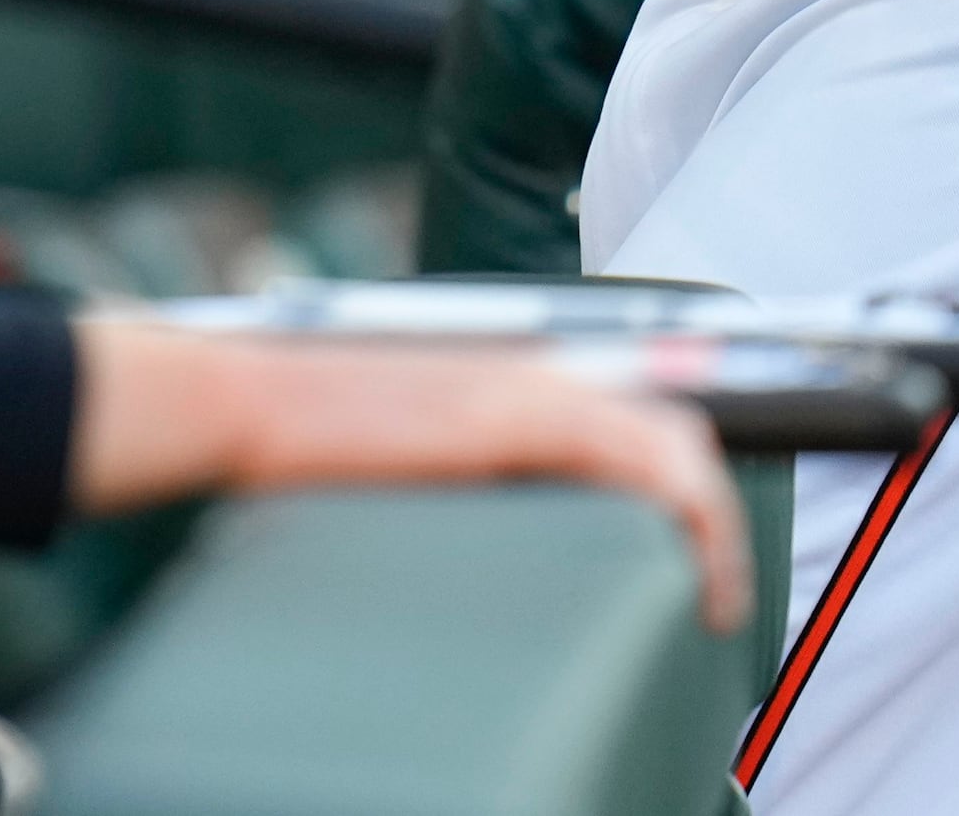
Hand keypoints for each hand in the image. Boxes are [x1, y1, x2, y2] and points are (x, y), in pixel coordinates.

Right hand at [66, 322, 752, 632]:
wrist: (240, 402)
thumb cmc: (293, 428)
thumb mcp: (397, 441)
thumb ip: (458, 459)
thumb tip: (485, 503)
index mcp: (502, 371)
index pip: (628, 403)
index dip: (680, 467)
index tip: (697, 539)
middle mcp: (529, 367)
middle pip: (671, 416)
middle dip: (715, 502)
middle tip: (718, 582)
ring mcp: (526, 388)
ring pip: (671, 437)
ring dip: (711, 517)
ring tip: (715, 591)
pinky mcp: (515, 417)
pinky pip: (638, 455)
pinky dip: (684, 505)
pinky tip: (691, 560)